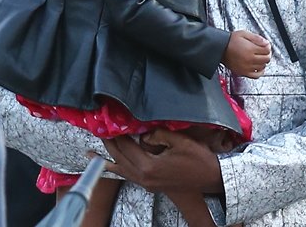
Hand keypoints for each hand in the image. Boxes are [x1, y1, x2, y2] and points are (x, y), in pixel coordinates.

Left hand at [99, 129, 223, 193]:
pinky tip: (109, 167)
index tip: (109, 121)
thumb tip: (143, 133)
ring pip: (121, 169)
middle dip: (109, 144)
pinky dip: (116, 171)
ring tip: (93, 151)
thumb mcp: (179, 141)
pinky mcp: (150, 185)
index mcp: (149, 166)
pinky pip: (128, 176)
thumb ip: (158, 135)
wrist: (211, 178)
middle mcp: (144, 177)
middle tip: (98, 130)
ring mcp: (146, 183)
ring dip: (109, 157)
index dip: (117, 133)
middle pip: (120, 158)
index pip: (126, 147)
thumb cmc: (198, 159)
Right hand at [222, 30, 270, 77]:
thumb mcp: (244, 34)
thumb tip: (266, 42)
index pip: (267, 50)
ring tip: (260, 57)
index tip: (266, 45)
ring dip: (263, 62)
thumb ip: (256, 38)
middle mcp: (249, 59)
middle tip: (264, 51)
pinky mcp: (243, 72)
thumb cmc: (230, 41)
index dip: (268, 46)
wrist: (220, 48)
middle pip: (266, 59)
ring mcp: (246, 67)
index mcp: (250, 49)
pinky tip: (259, 67)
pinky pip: (256, 75)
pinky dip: (260, 72)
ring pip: (262, 66)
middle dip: (267, 54)